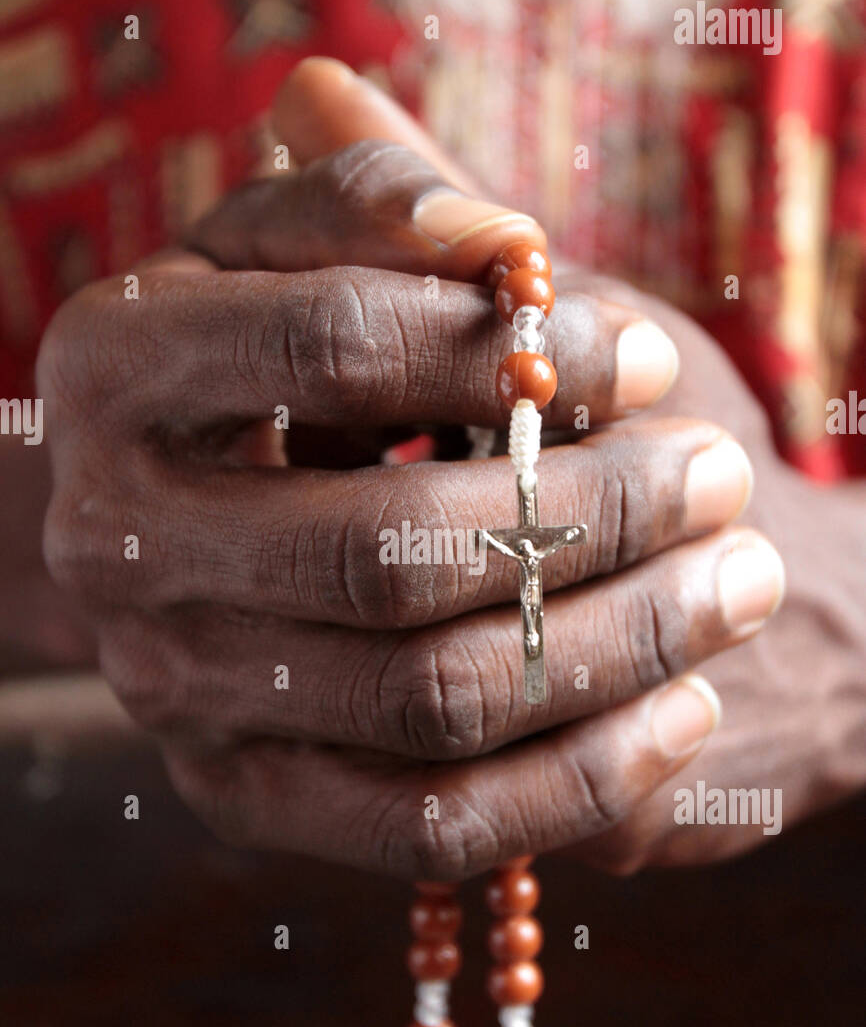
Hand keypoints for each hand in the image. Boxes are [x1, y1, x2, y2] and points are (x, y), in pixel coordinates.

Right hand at [37, 63, 784, 878]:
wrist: (245, 526)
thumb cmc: (319, 360)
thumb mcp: (321, 250)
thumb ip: (382, 200)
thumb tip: (496, 237)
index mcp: (115, 367)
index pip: (328, 343)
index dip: (514, 350)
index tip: (644, 358)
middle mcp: (116, 540)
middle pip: (387, 548)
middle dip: (591, 513)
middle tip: (719, 478)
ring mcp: (171, 690)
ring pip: (426, 697)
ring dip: (617, 643)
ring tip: (737, 583)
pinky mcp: (245, 799)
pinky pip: (427, 826)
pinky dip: (577, 779)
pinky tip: (684, 712)